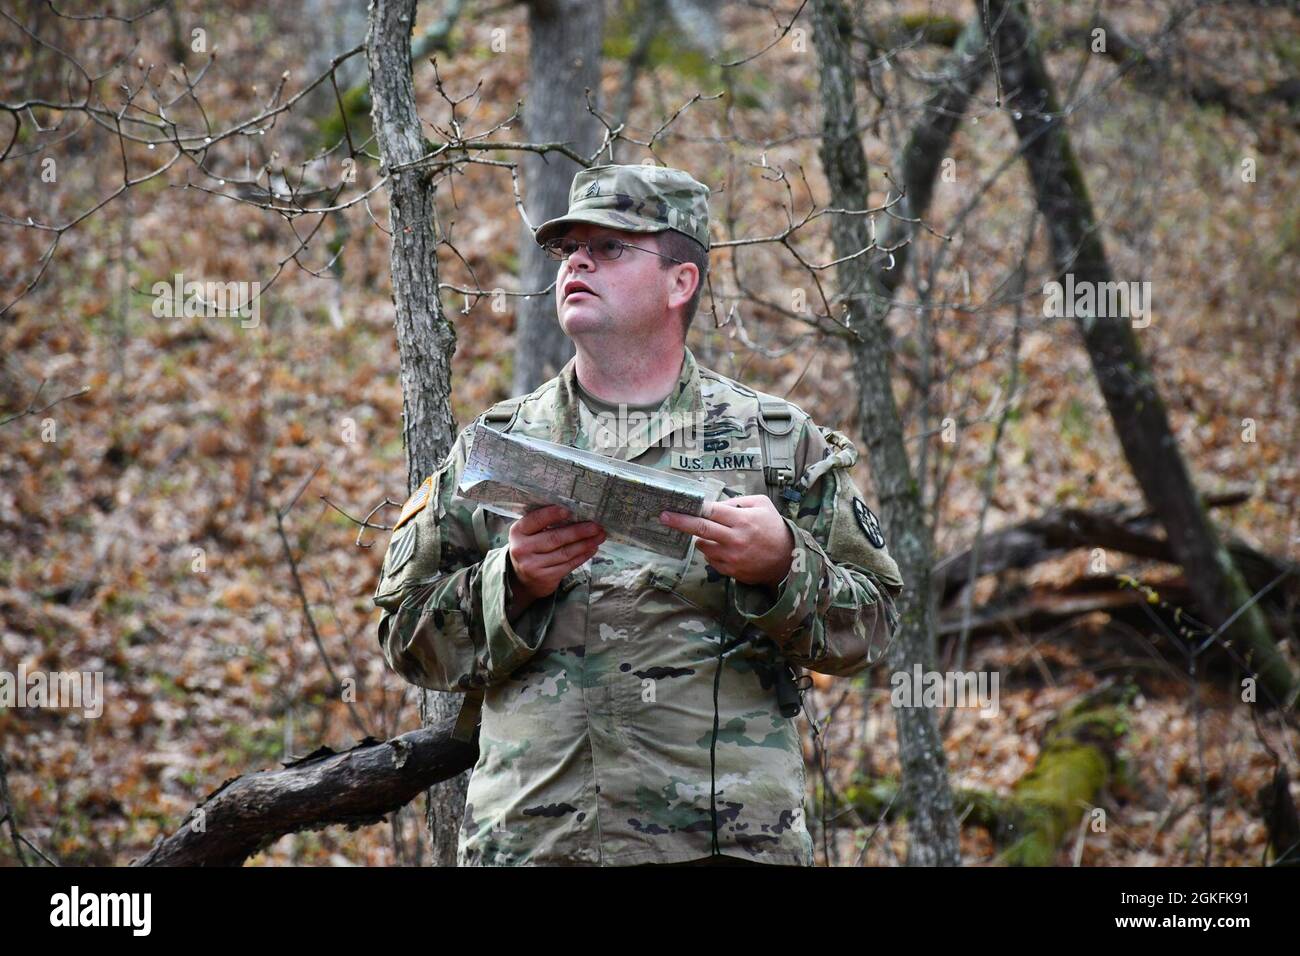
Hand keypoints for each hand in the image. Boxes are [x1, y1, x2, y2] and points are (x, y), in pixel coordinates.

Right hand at [507, 504, 605, 605]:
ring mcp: (533, 565)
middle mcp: (522, 549)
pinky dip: (583, 556)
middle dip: (579, 531)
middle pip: (555, 538)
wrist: (523, 578)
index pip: (536, 520)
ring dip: (585, 543)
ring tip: (599, 536)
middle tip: (596, 526)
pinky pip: (569, 564)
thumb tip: (575, 513)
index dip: (552, 514)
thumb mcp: (529, 533)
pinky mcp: (546, 577)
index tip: (569, 510)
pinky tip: (592, 548)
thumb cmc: (531, 548)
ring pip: (565, 552)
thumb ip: (543, 523)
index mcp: (517, 532)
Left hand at [659, 495, 794, 587]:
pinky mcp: (730, 570)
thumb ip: (737, 501)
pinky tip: (725, 548)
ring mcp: (731, 557)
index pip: (710, 512)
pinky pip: (710, 559)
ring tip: (717, 535)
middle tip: (663, 517)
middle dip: (679, 522)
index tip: (673, 506)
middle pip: (700, 529)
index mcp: (742, 520)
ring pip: (702, 545)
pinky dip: (712, 552)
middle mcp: (734, 539)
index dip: (690, 508)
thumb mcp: (761, 505)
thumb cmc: (773, 528)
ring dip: (703, 538)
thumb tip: (713, 504)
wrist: (787, 560)